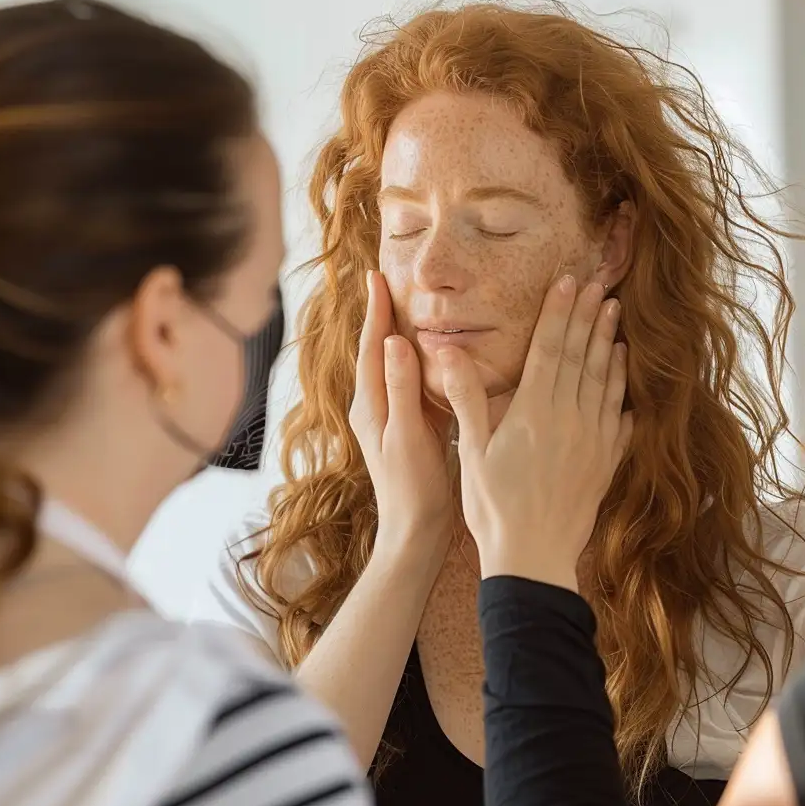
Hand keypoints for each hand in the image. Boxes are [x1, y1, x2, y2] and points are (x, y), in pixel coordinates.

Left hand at [349, 269, 454, 564]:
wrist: (415, 530)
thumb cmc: (410, 487)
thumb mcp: (407, 434)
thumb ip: (400, 388)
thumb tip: (392, 341)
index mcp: (370, 405)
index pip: (371, 347)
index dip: (376, 311)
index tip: (377, 275)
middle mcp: (374, 406)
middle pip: (378, 350)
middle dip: (383, 314)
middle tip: (390, 277)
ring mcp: (390, 416)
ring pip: (394, 364)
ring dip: (400, 333)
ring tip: (411, 302)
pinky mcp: (408, 426)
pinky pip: (410, 381)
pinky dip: (419, 359)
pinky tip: (435, 350)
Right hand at [438, 274, 631, 591]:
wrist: (532, 556)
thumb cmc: (493, 507)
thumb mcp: (471, 451)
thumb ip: (467, 398)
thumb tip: (447, 353)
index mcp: (534, 411)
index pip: (549, 349)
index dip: (558, 313)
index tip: (568, 282)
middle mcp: (570, 418)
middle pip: (582, 357)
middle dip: (589, 318)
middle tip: (599, 286)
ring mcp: (593, 440)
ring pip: (605, 381)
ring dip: (609, 346)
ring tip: (614, 318)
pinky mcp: (605, 463)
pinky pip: (620, 418)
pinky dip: (622, 392)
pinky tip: (625, 378)